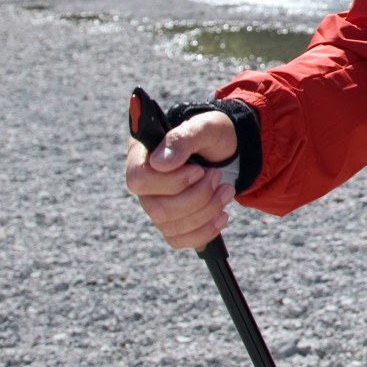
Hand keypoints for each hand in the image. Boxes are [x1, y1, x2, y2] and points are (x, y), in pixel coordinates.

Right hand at [124, 109, 238, 249]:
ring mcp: (155, 205)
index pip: (139, 180)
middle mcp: (144, 185)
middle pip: (157, 209)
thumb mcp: (205, 126)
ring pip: (171, 226)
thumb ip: (182, 139)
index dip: (172, 182)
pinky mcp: (171, 222)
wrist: (227, 149)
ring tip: (227, 190)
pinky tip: (222, 216)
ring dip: (207, 211)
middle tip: (218, 176)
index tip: (199, 170)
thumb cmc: (212, 134)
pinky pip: (179, 240)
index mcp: (142, 155)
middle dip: (197, 197)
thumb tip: (159, 163)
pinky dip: (205, 231)